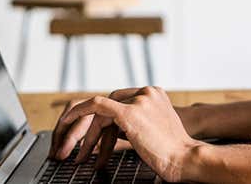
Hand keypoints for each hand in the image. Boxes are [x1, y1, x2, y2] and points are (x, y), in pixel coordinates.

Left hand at [55, 86, 203, 181]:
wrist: (184, 158)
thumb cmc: (171, 152)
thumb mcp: (152, 130)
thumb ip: (132, 125)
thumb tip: (109, 133)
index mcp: (154, 94)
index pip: (119, 101)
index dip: (102, 119)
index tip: (90, 135)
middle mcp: (147, 92)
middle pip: (108, 105)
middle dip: (89, 127)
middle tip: (76, 146)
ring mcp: (139, 99)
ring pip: (101, 111)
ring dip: (86, 135)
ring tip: (79, 157)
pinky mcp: (130, 111)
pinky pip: (97, 106)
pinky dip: (79, 114)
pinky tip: (66, 124)